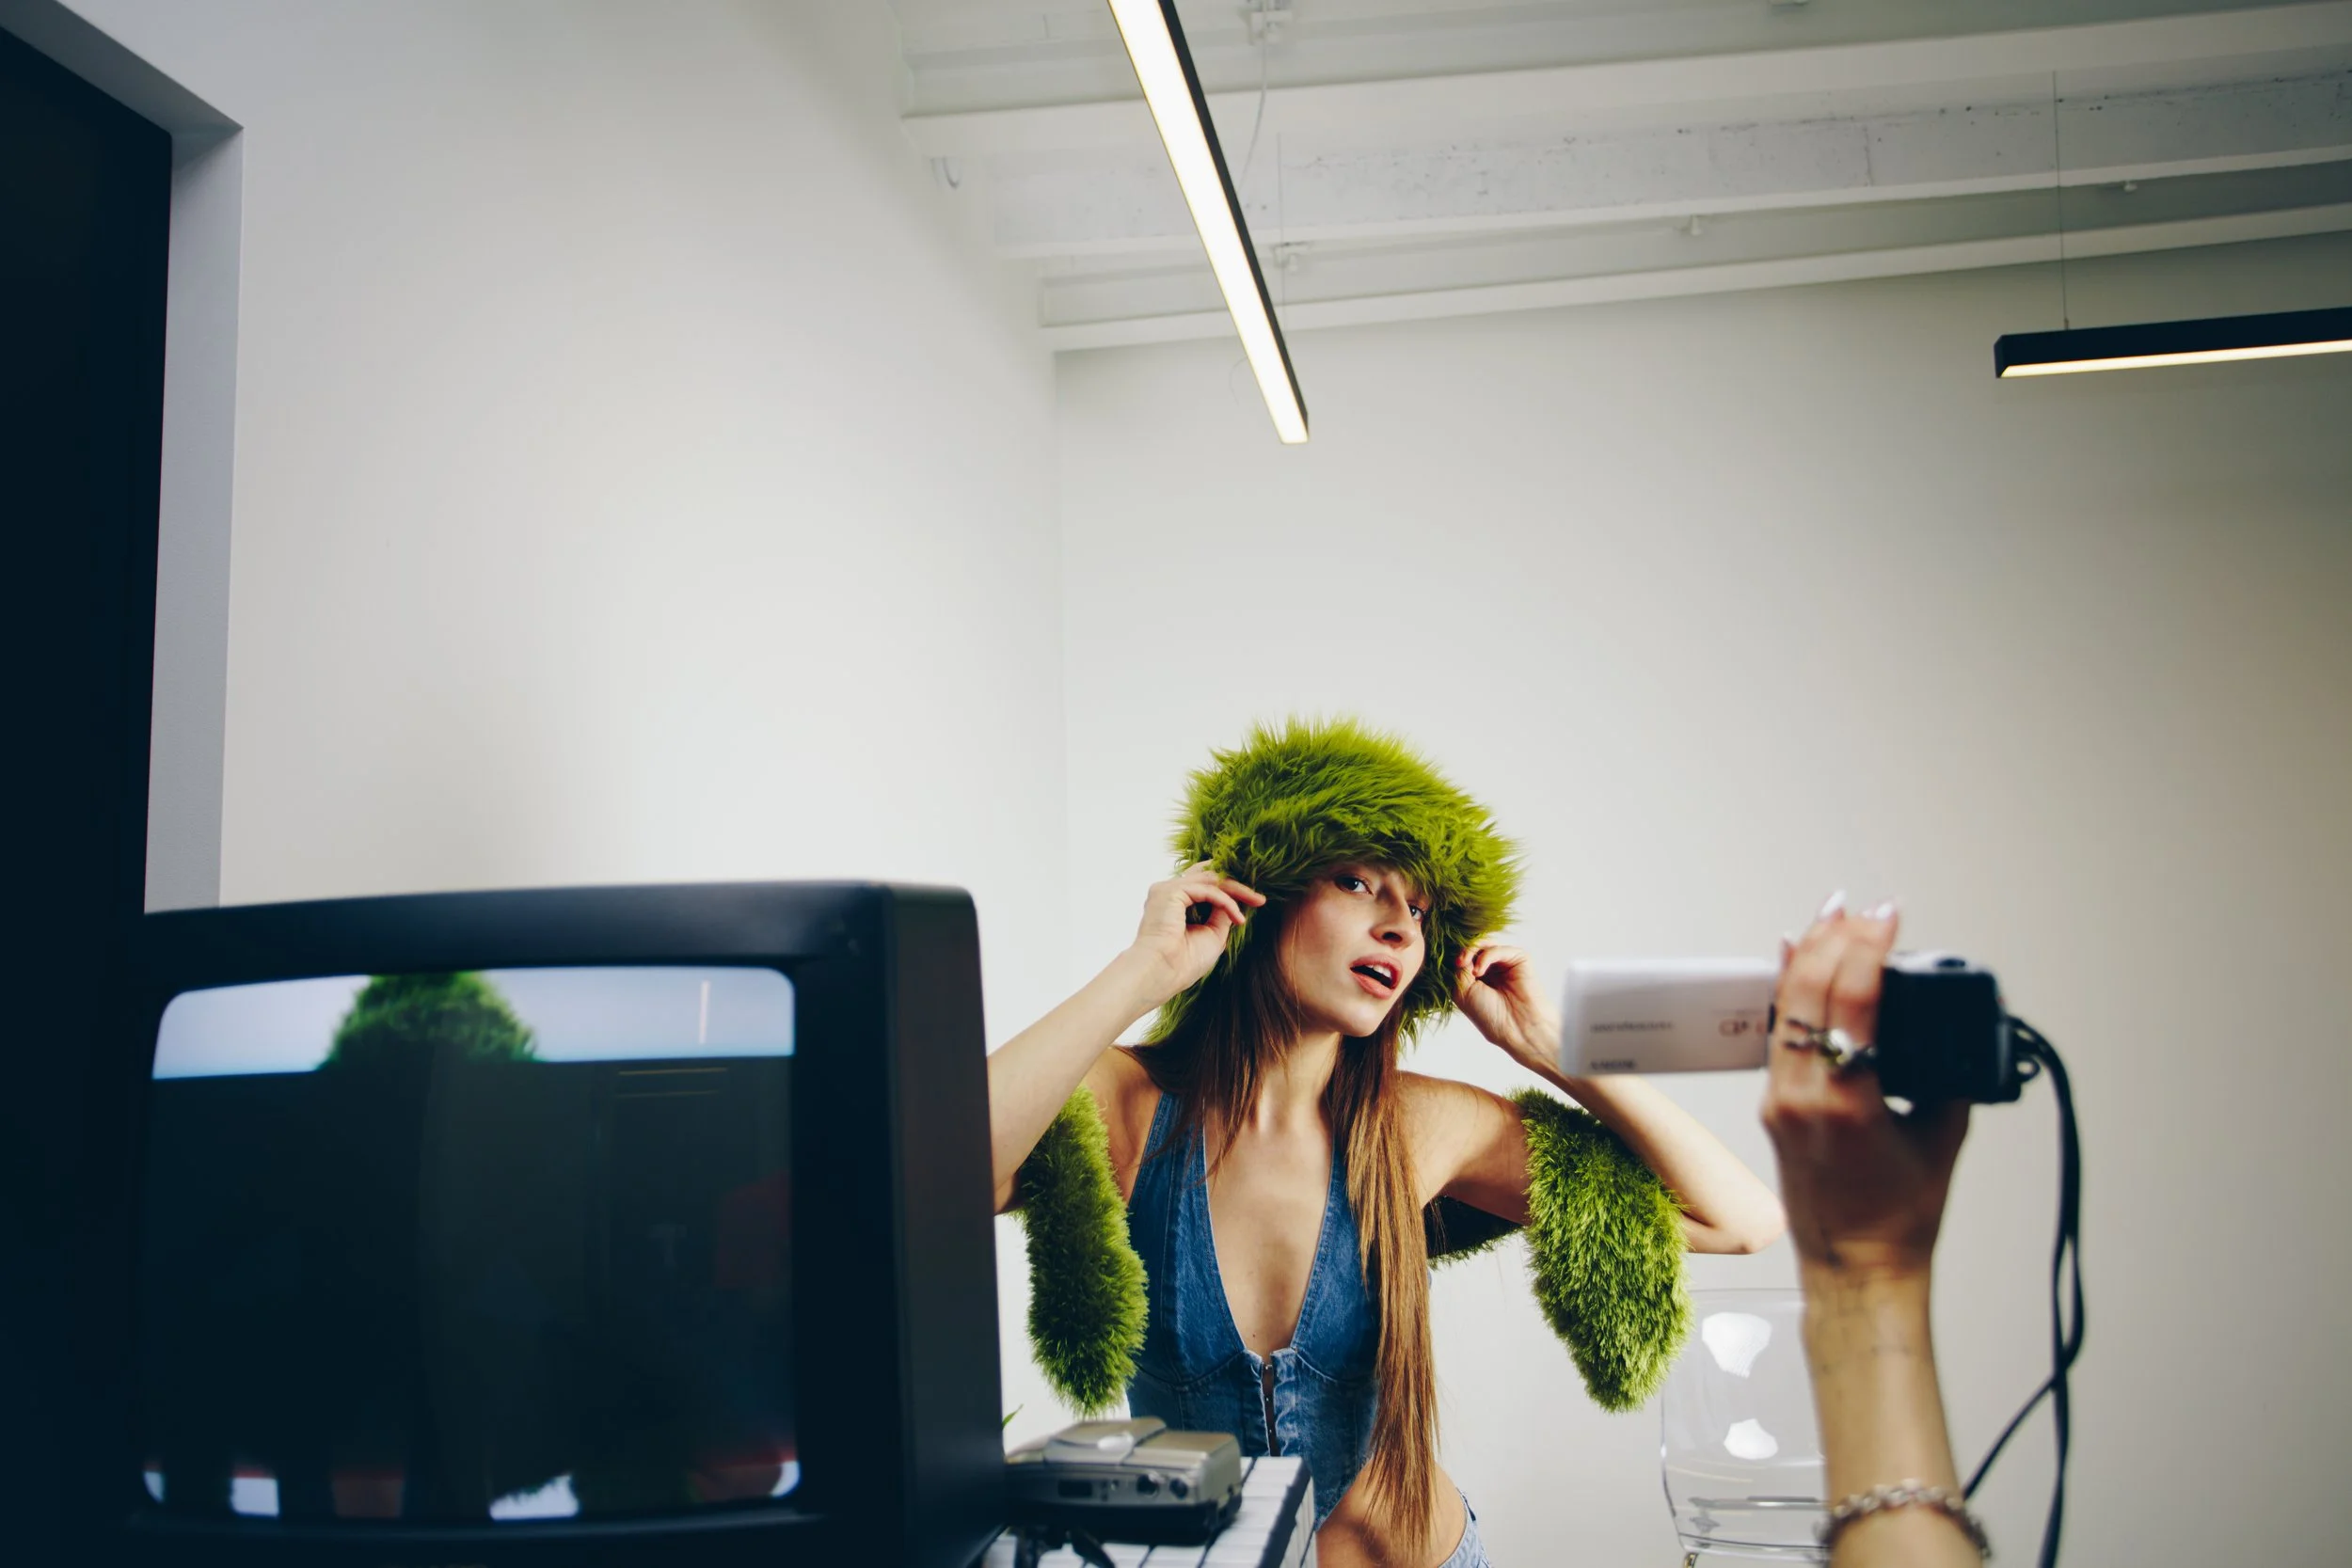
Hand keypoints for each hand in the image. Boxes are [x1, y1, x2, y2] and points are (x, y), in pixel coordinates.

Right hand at [1121, 861, 1265, 1010]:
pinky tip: (1237, 918)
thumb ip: (1221, 914)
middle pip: (1209, 875)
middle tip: (1260, 899)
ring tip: (1257, 901)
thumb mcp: (1212, 934)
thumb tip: (1233, 899)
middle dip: (1237, 884)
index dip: (1230, 890)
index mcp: (1174, 903)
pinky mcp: (1171, 891)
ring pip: (1211, 878)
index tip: (1255, 902)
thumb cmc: (1183, 962)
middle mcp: (1168, 892)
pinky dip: (1227, 902)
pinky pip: (1208, 889)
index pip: (1204, 884)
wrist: (1162, 974)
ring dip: (1237, 890)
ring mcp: (1167, 889)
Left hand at [1453, 943, 1558, 1073]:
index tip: (1446, 965)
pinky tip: (1478, 971)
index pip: (1463, 958)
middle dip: (1462, 952)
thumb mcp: (1463, 991)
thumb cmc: (1489, 1015)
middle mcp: (1491, 969)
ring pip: (1483, 944)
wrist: (1516, 1027)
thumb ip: (1459, 969)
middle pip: (1472, 948)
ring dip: (1471, 951)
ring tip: (1466, 966)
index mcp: (1477, 978)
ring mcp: (1504, 963)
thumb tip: (1461, 951)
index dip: (1454, 958)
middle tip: (1458, 963)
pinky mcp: (1518, 958)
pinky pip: (1497, 949)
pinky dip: (1484, 956)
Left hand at [1760, 895, 1969, 1280]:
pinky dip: (1789, 990)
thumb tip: (1959, 1027)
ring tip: (1833, 914)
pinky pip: (1776, 1033)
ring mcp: (1780, 1099)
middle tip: (1863, 907)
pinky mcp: (1773, 1104)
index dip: (1867, 949)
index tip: (1887, 914)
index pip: (1850, 1004)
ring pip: (1784, 1008)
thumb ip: (1947, 1077)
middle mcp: (1802, 1096)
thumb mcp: (1941, 1139)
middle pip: (1806, 994)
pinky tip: (1793, 956)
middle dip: (1835, 939)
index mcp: (1847, 1105)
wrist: (1854, 1269)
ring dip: (1809, 955)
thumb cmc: (1900, 1219)